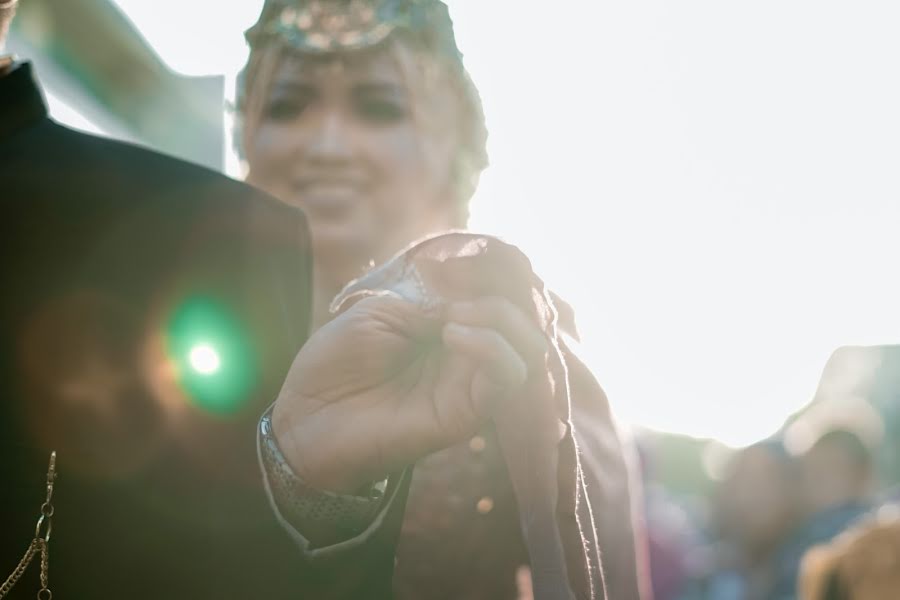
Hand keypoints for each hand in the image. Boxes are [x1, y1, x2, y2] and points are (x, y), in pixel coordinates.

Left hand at [272, 294, 547, 492]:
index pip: (495, 297)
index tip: (455, 265)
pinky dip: (492, 347)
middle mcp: (464, 356)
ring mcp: (468, 385)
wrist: (306, 416)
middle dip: (500, 295)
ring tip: (454, 318)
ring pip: (527, 349)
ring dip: (499, 319)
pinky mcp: (465, 413)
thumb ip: (431, 303)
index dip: (488, 274)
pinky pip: (506, 378)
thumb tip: (471, 300)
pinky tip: (453, 334)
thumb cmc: (335, 362)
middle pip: (521, 321)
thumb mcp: (381, 311)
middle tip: (457, 297)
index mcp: (445, 327)